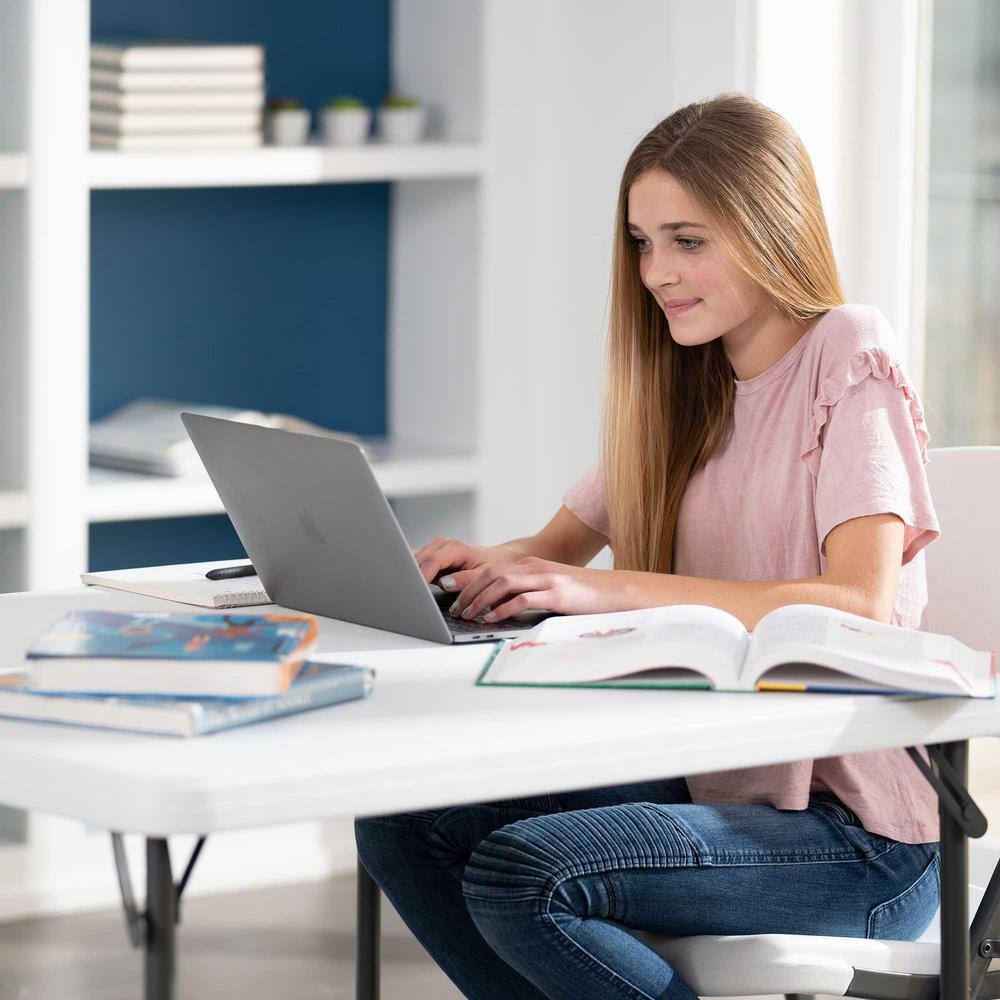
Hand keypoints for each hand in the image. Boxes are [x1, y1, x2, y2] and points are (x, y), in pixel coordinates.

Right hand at [412, 536, 525, 590]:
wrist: (494, 558)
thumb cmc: (490, 567)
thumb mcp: (483, 575)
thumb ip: (464, 580)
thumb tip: (445, 584)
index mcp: (455, 548)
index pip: (432, 561)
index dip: (421, 576)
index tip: (415, 591)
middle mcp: (441, 544)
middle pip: (418, 560)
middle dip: (412, 577)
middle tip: (408, 596)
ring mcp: (433, 547)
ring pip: (412, 560)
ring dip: (409, 575)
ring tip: (408, 591)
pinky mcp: (428, 553)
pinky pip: (413, 561)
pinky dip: (410, 573)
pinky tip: (410, 584)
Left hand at [447, 556, 625, 622]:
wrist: (616, 591)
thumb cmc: (581, 595)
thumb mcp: (548, 588)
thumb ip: (524, 591)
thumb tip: (495, 607)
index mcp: (530, 565)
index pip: (490, 568)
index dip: (467, 579)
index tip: (450, 592)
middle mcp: (534, 567)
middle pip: (490, 573)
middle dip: (467, 590)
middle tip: (454, 608)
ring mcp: (546, 579)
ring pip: (502, 583)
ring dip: (480, 600)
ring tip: (468, 614)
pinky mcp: (556, 594)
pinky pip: (522, 599)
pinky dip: (503, 609)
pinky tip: (492, 619)